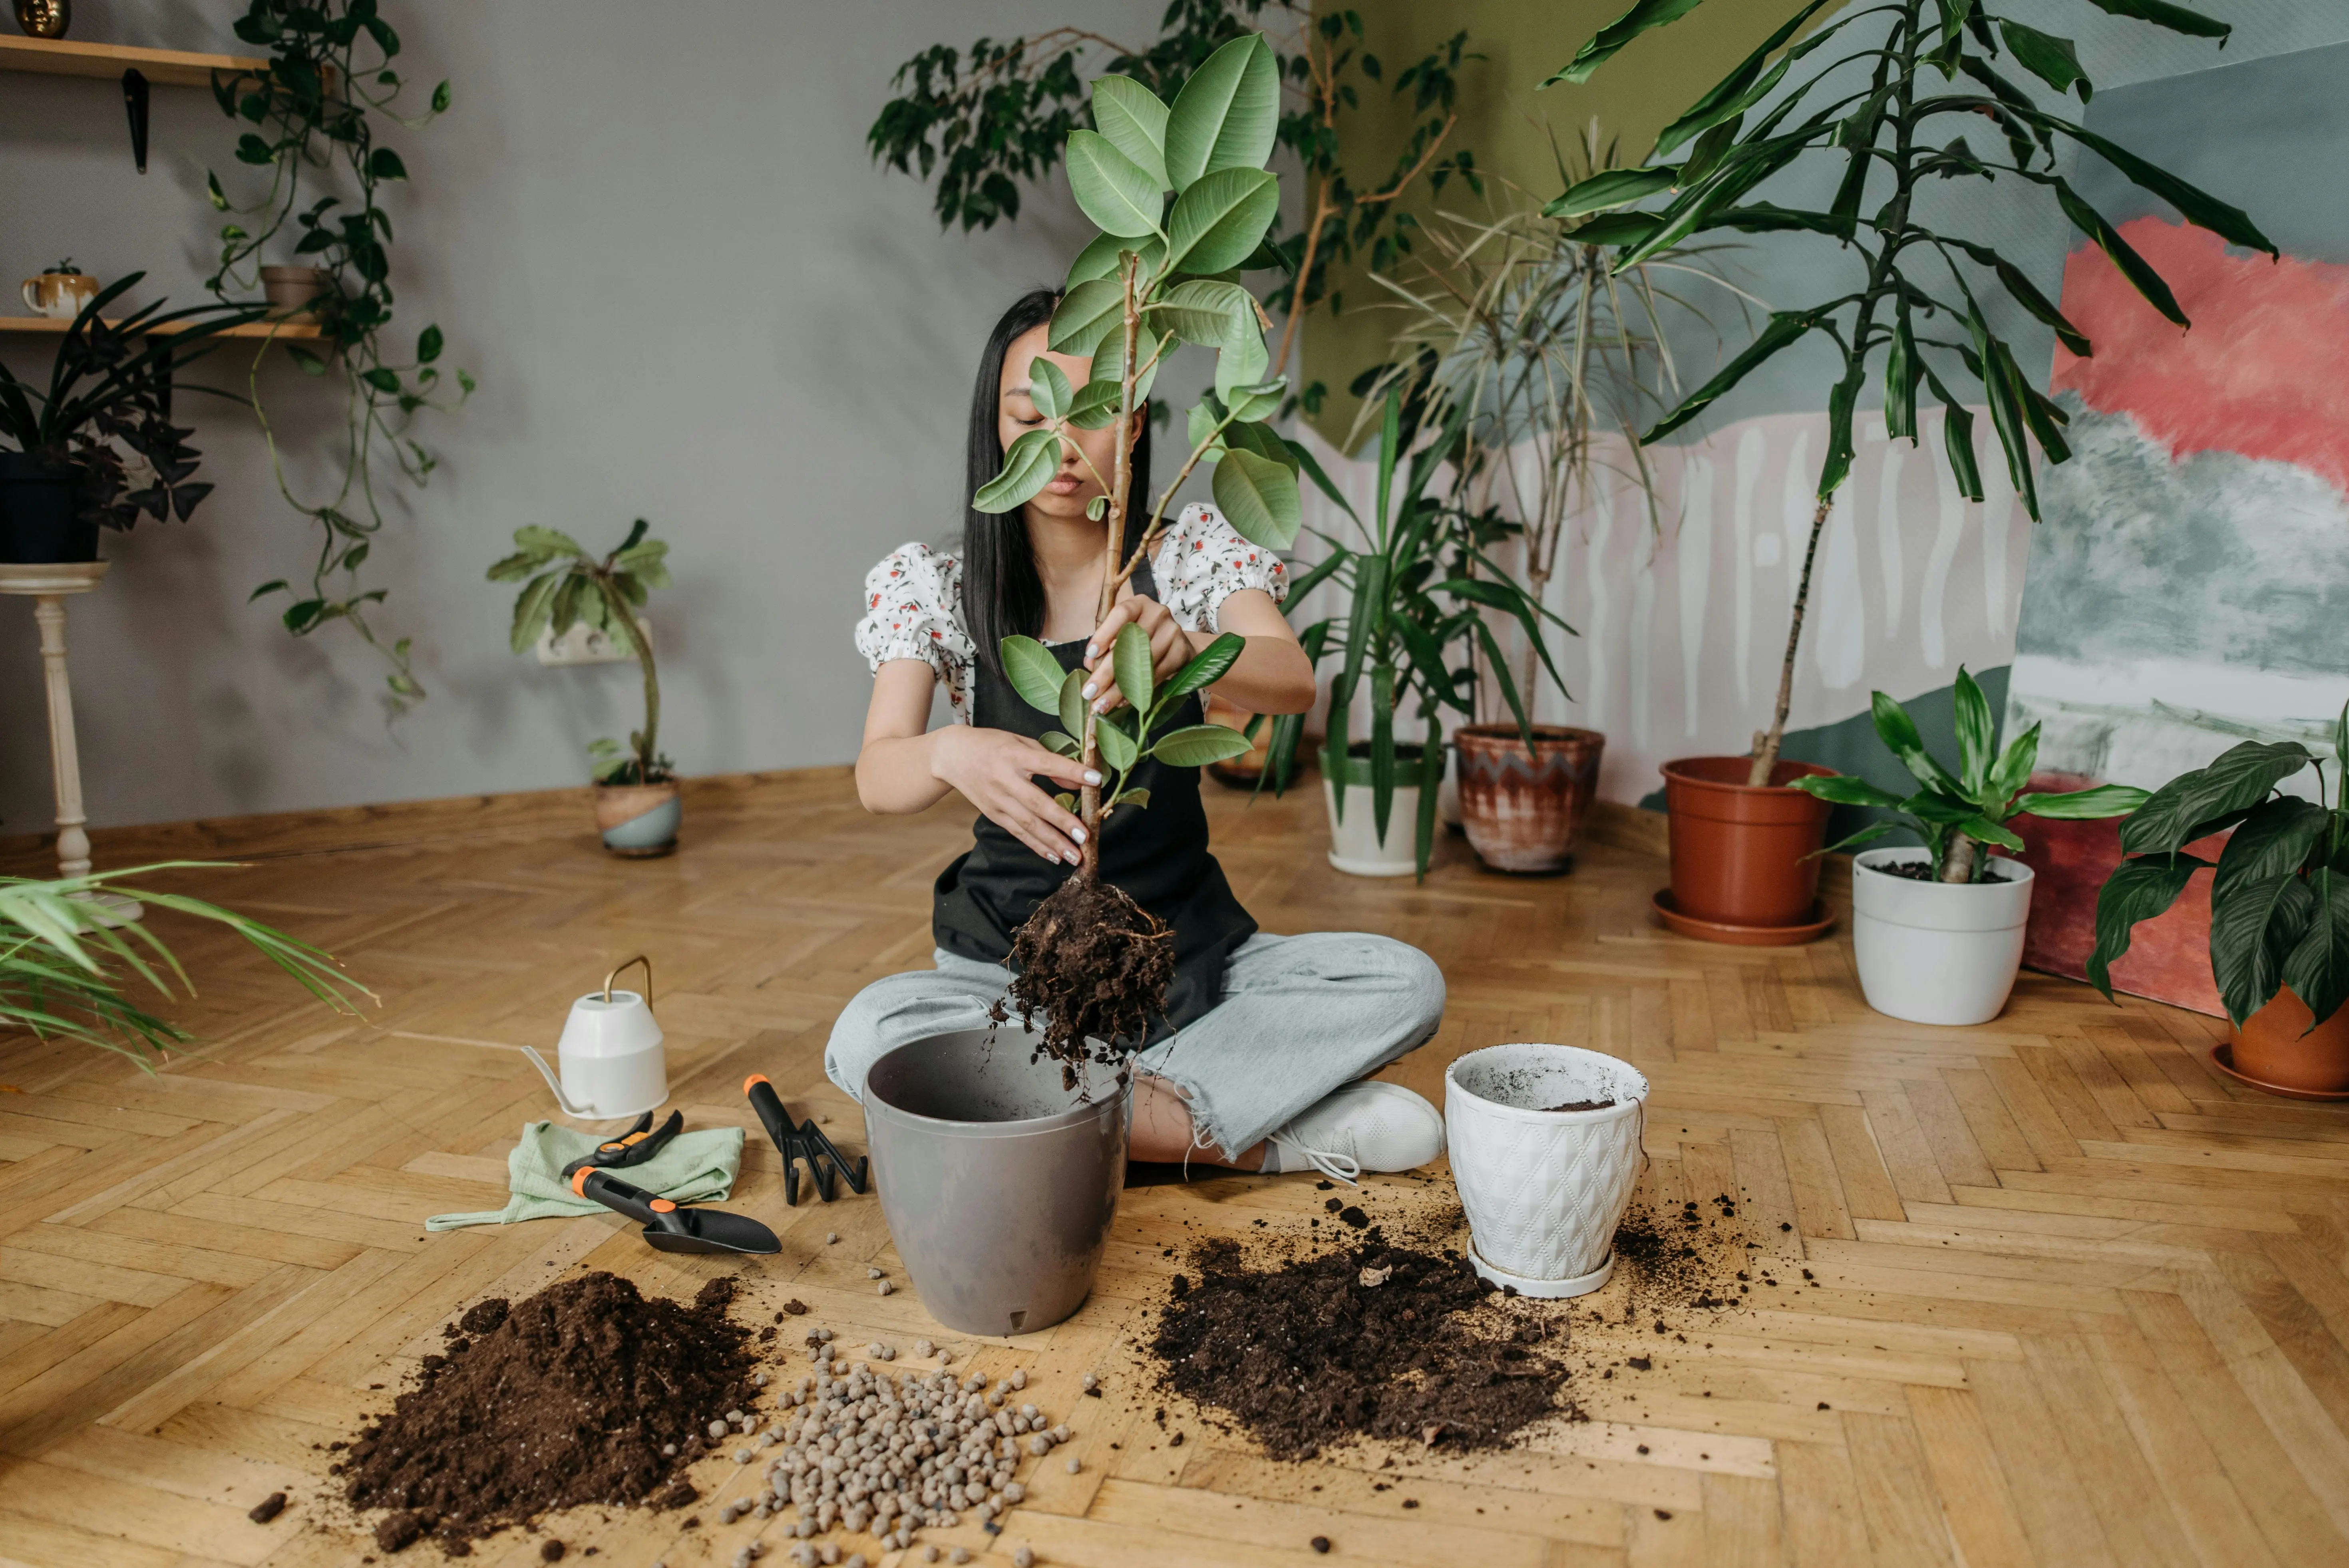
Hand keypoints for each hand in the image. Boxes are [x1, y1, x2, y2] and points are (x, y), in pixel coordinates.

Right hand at [928, 725, 1099, 865]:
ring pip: (1028, 824)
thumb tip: (1078, 780)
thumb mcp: (1021, 742)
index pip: (1048, 764)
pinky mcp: (992, 813)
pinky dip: (1036, 845)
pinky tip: (1053, 856)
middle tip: (1084, 837)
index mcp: (1015, 755)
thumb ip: (1050, 759)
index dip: (1072, 771)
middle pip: (1037, 803)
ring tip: (1074, 856)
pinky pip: (1017, 832)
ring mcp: (997, 799)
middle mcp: (1005, 779)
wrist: (952, 756)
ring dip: (1053, 842)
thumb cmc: (992, 745)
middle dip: (1062, 822)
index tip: (1096, 780)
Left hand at [1081, 594, 1192, 714]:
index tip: (1091, 655)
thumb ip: (1106, 646)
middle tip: (1090, 693)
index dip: (1104, 634)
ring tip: (1103, 704)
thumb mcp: (1124, 635)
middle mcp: (1157, 613)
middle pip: (1130, 645)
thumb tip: (1090, 665)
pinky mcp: (1182, 651)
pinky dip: (1139, 691)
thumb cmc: (1144, 638)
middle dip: (1106, 673)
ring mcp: (1172, 631)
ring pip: (1143, 664)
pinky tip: (1124, 701)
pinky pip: (1157, 675)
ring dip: (1120, 689)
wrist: (1181, 644)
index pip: (1121, 614)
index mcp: (1139, 604)